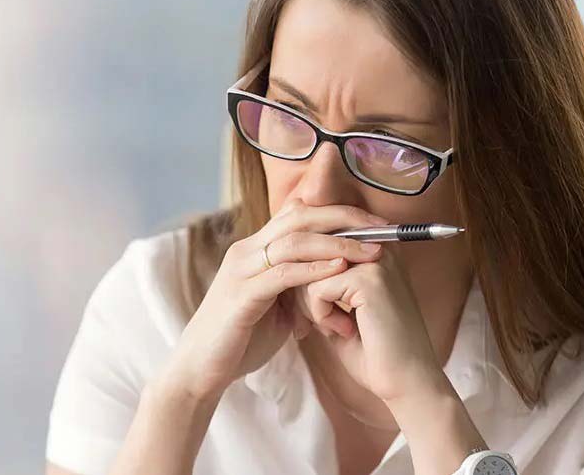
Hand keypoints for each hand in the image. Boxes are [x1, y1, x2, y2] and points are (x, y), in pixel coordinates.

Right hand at [161, 199, 388, 399]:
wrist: (201, 369)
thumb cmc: (240, 339)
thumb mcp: (277, 305)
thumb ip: (298, 286)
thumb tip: (331, 278)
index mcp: (256, 248)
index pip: (300, 214)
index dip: (339, 213)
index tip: (376, 224)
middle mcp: (247, 250)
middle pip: (300, 216)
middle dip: (345, 218)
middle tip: (382, 228)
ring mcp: (241, 270)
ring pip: (294, 241)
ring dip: (337, 243)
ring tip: (371, 250)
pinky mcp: (241, 295)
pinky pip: (282, 273)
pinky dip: (314, 269)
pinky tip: (339, 269)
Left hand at [294, 246, 447, 402]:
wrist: (408, 382)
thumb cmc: (377, 352)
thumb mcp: (343, 310)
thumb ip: (322, 285)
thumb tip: (290, 271)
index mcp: (376, 251)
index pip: (322, 248)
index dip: (311, 282)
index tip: (323, 315)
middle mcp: (379, 248)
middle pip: (314, 255)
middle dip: (307, 293)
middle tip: (328, 325)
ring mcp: (376, 261)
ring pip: (311, 271)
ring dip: (314, 307)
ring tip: (341, 328)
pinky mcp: (369, 279)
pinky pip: (316, 288)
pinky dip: (321, 315)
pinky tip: (345, 331)